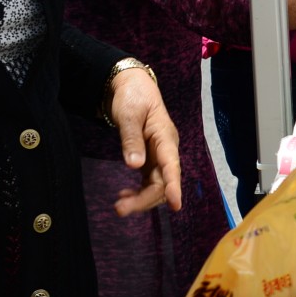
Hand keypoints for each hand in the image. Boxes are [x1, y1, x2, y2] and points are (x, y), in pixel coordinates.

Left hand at [108, 69, 181, 216]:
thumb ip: (131, 139)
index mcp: (165, 138)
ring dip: (141, 199)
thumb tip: (134, 166)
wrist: (133, 87)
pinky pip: (148, 182)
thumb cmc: (133, 97)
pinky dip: (137, 192)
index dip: (174, 186)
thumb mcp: (129, 114)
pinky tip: (124, 196)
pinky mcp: (149, 159)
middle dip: (145, 199)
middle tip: (120, 209)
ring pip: (156, 186)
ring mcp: (158, 156)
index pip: (172, 166)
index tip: (176, 204)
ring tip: (119, 207)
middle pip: (162, 182)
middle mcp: (166, 150)